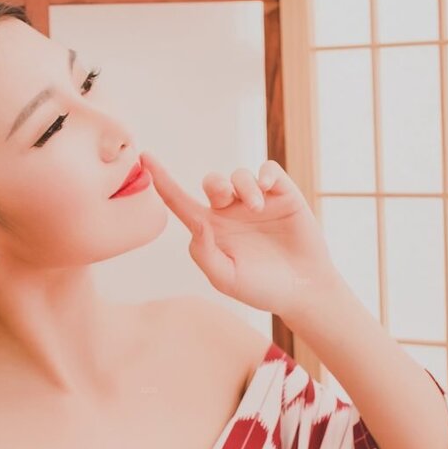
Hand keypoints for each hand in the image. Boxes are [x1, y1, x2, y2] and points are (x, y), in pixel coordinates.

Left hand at [139, 151, 338, 322]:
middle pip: (212, 182)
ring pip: (240, 176)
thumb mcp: (226, 278)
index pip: (180, 202)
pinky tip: (267, 188)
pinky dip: (265, 174)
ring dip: (244, 186)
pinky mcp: (283, 195)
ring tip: (257, 207)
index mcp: (211, 230)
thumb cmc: (261, 289)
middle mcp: (231, 212)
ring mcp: (257, 202)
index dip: (162, 180)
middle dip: (214, 184)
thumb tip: (195, 224)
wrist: (303, 290)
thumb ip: (204, 253)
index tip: (144, 158)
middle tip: (223, 197)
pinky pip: (269, 170)